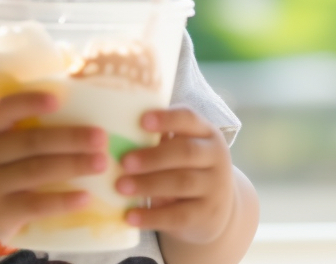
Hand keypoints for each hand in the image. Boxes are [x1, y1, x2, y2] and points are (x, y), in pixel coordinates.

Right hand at [0, 91, 108, 244]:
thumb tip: (64, 107)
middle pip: (30, 142)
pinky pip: (35, 205)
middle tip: (100, 136)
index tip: (57, 100)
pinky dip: (62, 201)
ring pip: (36, 172)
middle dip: (69, 138)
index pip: (2, 110)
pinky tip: (85, 196)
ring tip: (101, 162)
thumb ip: (7, 128)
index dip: (29, 103)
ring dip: (73, 165)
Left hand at [116, 107, 236, 244]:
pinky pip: (178, 215)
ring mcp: (215, 187)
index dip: (167, 119)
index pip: (189, 118)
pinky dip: (151, 216)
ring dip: (148, 184)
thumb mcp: (181, 152)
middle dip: (153, 157)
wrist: (215, 209)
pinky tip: (130, 216)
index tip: (142, 121)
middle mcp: (216, 157)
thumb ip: (159, 142)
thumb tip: (118, 137)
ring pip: (182, 182)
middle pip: (186, 152)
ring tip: (121, 187)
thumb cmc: (187, 170)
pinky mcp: (207, 215)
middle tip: (124, 162)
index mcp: (206, 133)